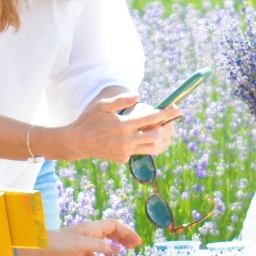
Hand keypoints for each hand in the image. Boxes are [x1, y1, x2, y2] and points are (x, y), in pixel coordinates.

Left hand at [19, 218, 141, 255]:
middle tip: (134, 248)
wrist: (38, 250)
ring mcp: (83, 243)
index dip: (127, 232)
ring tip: (120, 254)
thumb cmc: (58, 243)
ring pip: (103, 242)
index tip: (137, 243)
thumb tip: (119, 250)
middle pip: (111, 232)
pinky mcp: (76, 252)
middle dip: (123, 239)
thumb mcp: (82, 245)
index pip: (114, 226)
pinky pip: (92, 252)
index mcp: (92, 228)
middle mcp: (89, 233)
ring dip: (112, 247)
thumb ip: (100, 247)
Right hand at [50, 93, 181, 164]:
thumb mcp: (103, 105)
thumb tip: (138, 96)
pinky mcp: (123, 159)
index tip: (179, 110)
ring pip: (152, 148)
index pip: (152, 118)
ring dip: (162, 140)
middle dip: (169, 127)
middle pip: (157, 135)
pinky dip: (145, 146)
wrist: (77, 143)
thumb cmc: (88, 120)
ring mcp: (125, 151)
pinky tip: (144, 138)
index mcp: (124, 124)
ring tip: (165, 132)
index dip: (168, 113)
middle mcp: (127, 139)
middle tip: (172, 122)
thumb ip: (121, 100)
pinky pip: (139, 152)